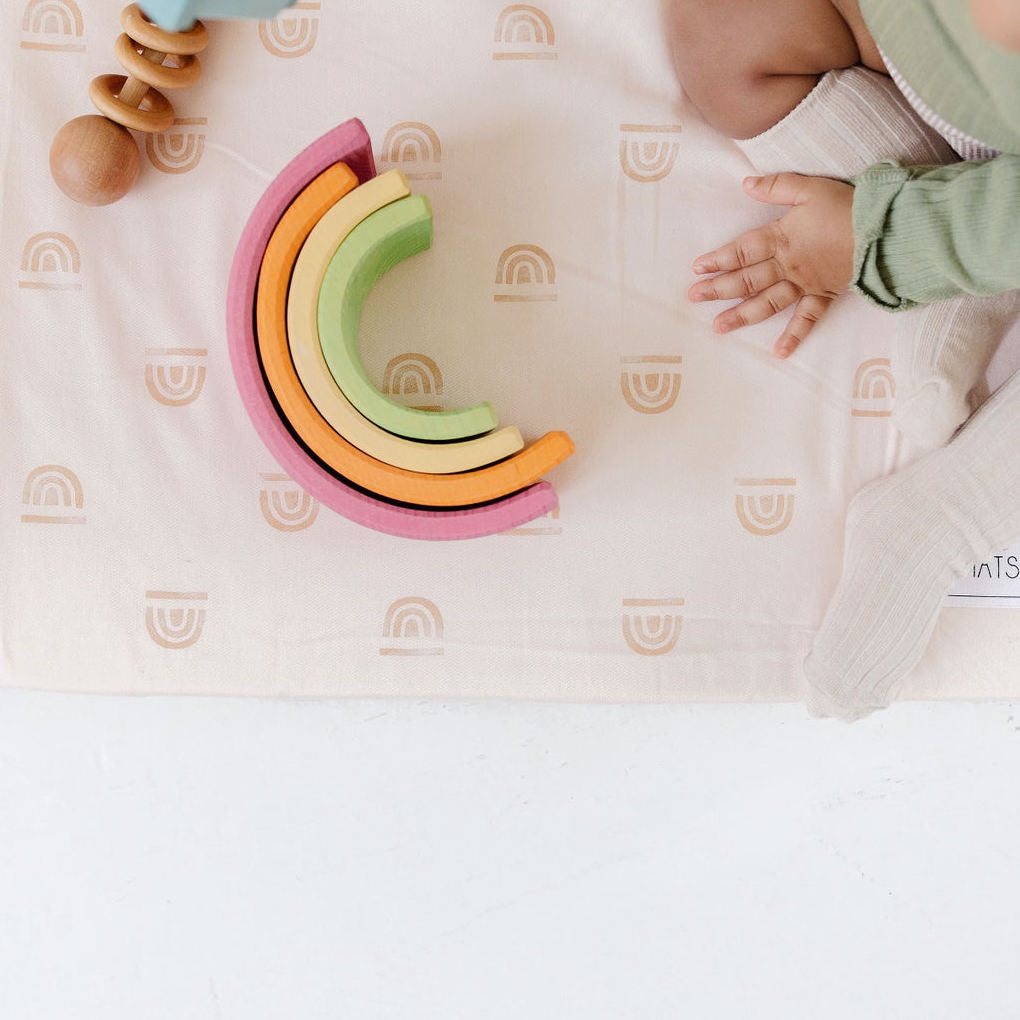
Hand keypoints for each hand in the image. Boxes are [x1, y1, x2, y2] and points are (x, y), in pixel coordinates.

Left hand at [688, 173, 854, 358]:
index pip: (742, 251)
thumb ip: (777, 186)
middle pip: (747, 279)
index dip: (718, 259)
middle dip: (718, 289)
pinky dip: (794, 337)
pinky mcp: (825, 295)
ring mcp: (805, 284)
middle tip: (694, 298)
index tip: (697, 269)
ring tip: (719, 327)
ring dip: (742, 316)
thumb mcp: (810, 187)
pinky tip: (779, 353)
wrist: (886, 231)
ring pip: (767, 302)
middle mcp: (788, 265)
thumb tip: (745, 183)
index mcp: (782, 238)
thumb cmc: (849, 207)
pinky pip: (807, 319)